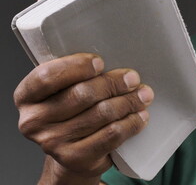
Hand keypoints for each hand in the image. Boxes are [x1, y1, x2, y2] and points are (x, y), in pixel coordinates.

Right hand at [14, 53, 153, 183]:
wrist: (73, 155)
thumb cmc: (71, 113)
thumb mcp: (64, 90)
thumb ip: (77, 75)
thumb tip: (117, 62)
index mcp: (27, 96)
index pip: (47, 76)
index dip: (77, 66)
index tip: (100, 62)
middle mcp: (34, 121)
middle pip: (82, 94)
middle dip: (113, 83)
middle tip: (133, 78)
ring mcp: (53, 142)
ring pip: (101, 114)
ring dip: (128, 101)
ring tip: (143, 95)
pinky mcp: (76, 158)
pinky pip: (111, 135)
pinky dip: (130, 123)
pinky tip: (141, 116)